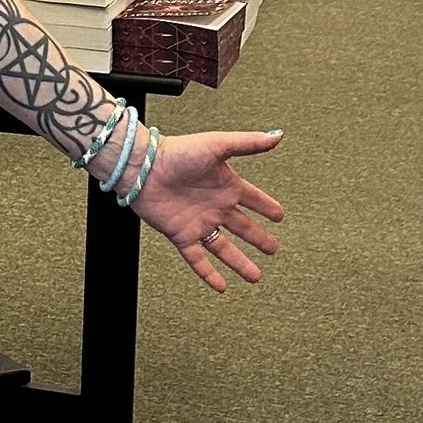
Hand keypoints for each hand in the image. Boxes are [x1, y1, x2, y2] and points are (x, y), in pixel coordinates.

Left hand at [136, 128, 283, 291]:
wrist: (143, 167)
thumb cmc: (177, 152)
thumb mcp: (217, 145)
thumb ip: (248, 143)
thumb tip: (276, 136)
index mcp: (226, 186)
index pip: (254, 200)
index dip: (267, 208)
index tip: (279, 216)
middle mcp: (214, 207)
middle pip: (243, 228)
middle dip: (259, 239)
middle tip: (273, 249)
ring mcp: (199, 223)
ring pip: (224, 249)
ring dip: (240, 263)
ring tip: (255, 276)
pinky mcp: (181, 235)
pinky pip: (197, 259)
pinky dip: (209, 274)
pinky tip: (221, 286)